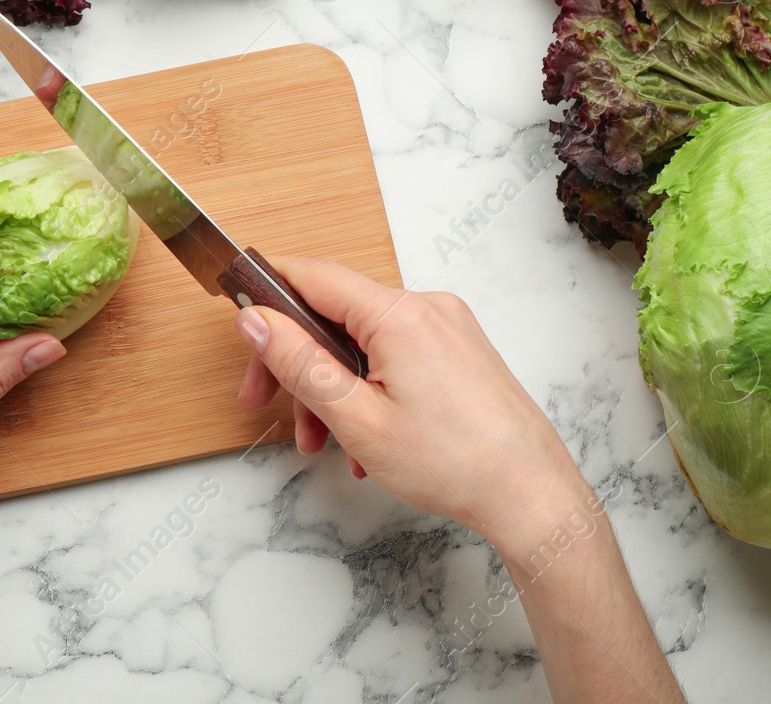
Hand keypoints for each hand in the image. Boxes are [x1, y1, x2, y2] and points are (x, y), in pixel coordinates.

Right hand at [235, 256, 589, 552]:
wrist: (532, 496)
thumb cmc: (456, 464)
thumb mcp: (356, 419)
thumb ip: (299, 363)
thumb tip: (255, 321)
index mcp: (399, 314)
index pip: (312, 276)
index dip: (267, 292)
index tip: (238, 315)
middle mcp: (426, 308)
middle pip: (334, 314)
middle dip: (294, 360)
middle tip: (264, 402)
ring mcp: (447, 328)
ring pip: (362, 341)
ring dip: (330, 385)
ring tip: (322, 442)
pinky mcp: (458, 351)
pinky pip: (393, 355)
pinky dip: (366, 388)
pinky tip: (362, 440)